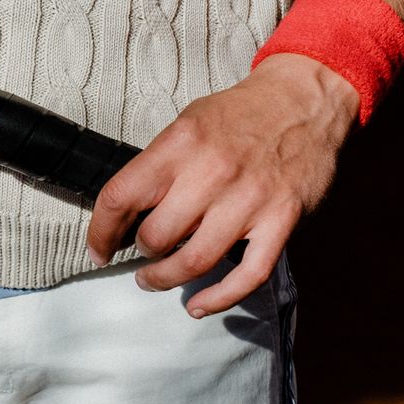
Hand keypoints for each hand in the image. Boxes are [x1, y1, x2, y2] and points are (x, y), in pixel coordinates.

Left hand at [86, 54, 359, 317]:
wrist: (304, 99)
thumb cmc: (240, 115)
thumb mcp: (188, 123)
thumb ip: (158, 165)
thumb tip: (126, 215)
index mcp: (181, 144)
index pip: (120, 198)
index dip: (100, 232)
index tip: (98, 249)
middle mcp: (213, 172)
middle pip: (155, 237)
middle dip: (142, 253)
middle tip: (143, 254)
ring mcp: (250, 199)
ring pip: (194, 262)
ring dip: (167, 279)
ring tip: (157, 279)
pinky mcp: (281, 220)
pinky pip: (247, 275)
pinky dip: (219, 298)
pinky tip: (200, 304)